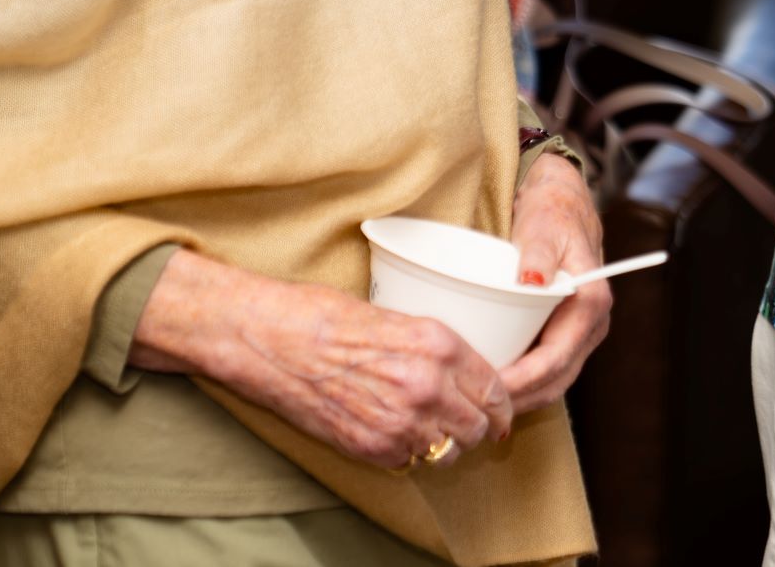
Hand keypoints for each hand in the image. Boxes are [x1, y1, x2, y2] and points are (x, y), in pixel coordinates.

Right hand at [133, 251, 511, 468]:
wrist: (271, 340)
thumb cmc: (324, 316)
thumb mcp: (397, 314)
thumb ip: (434, 347)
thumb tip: (461, 369)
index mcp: (439, 344)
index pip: (496, 388)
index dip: (503, 403)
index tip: (501, 410)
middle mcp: (426, 386)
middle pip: (479, 426)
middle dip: (479, 426)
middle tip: (471, 423)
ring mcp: (399, 421)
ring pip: (449, 450)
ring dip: (446, 443)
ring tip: (434, 430)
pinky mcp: (370, 446)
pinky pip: (410, 460)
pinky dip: (409, 453)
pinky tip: (398, 434)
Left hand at [499, 155, 610, 413]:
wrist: (564, 204)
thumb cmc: (552, 213)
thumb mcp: (543, 226)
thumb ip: (538, 253)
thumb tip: (534, 281)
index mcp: (591, 302)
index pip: (556, 359)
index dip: (522, 381)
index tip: (486, 390)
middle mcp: (592, 324)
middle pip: (556, 380)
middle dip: (518, 400)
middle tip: (475, 410)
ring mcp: (581, 332)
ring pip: (553, 381)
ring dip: (521, 398)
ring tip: (481, 408)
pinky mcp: (567, 333)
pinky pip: (548, 370)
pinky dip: (525, 385)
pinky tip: (495, 389)